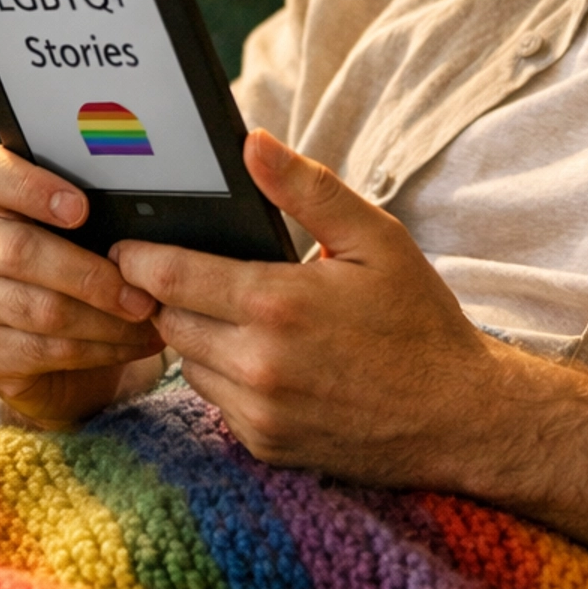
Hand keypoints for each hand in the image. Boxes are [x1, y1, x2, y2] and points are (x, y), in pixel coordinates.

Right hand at [0, 146, 165, 426]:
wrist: (71, 360)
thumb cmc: (90, 276)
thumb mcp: (96, 237)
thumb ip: (106, 217)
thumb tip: (154, 220)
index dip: (29, 186)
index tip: (80, 208)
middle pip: (20, 250)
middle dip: (93, 276)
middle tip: (144, 295)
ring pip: (40, 308)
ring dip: (107, 320)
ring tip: (150, 320)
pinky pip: (46, 349)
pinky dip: (101, 349)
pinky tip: (135, 344)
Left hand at [111, 129, 513, 481]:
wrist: (458, 417)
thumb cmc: (419, 321)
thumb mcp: (376, 240)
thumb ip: (308, 189)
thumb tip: (251, 143)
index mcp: (277, 303)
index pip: (167, 276)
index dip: (138, 257)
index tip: (129, 245)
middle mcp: (258, 364)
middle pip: (167, 319)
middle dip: (168, 295)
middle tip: (187, 273)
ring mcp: (259, 412)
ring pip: (187, 363)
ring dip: (197, 338)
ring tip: (235, 315)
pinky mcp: (265, 445)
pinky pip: (217, 402)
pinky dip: (227, 378)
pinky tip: (265, 360)